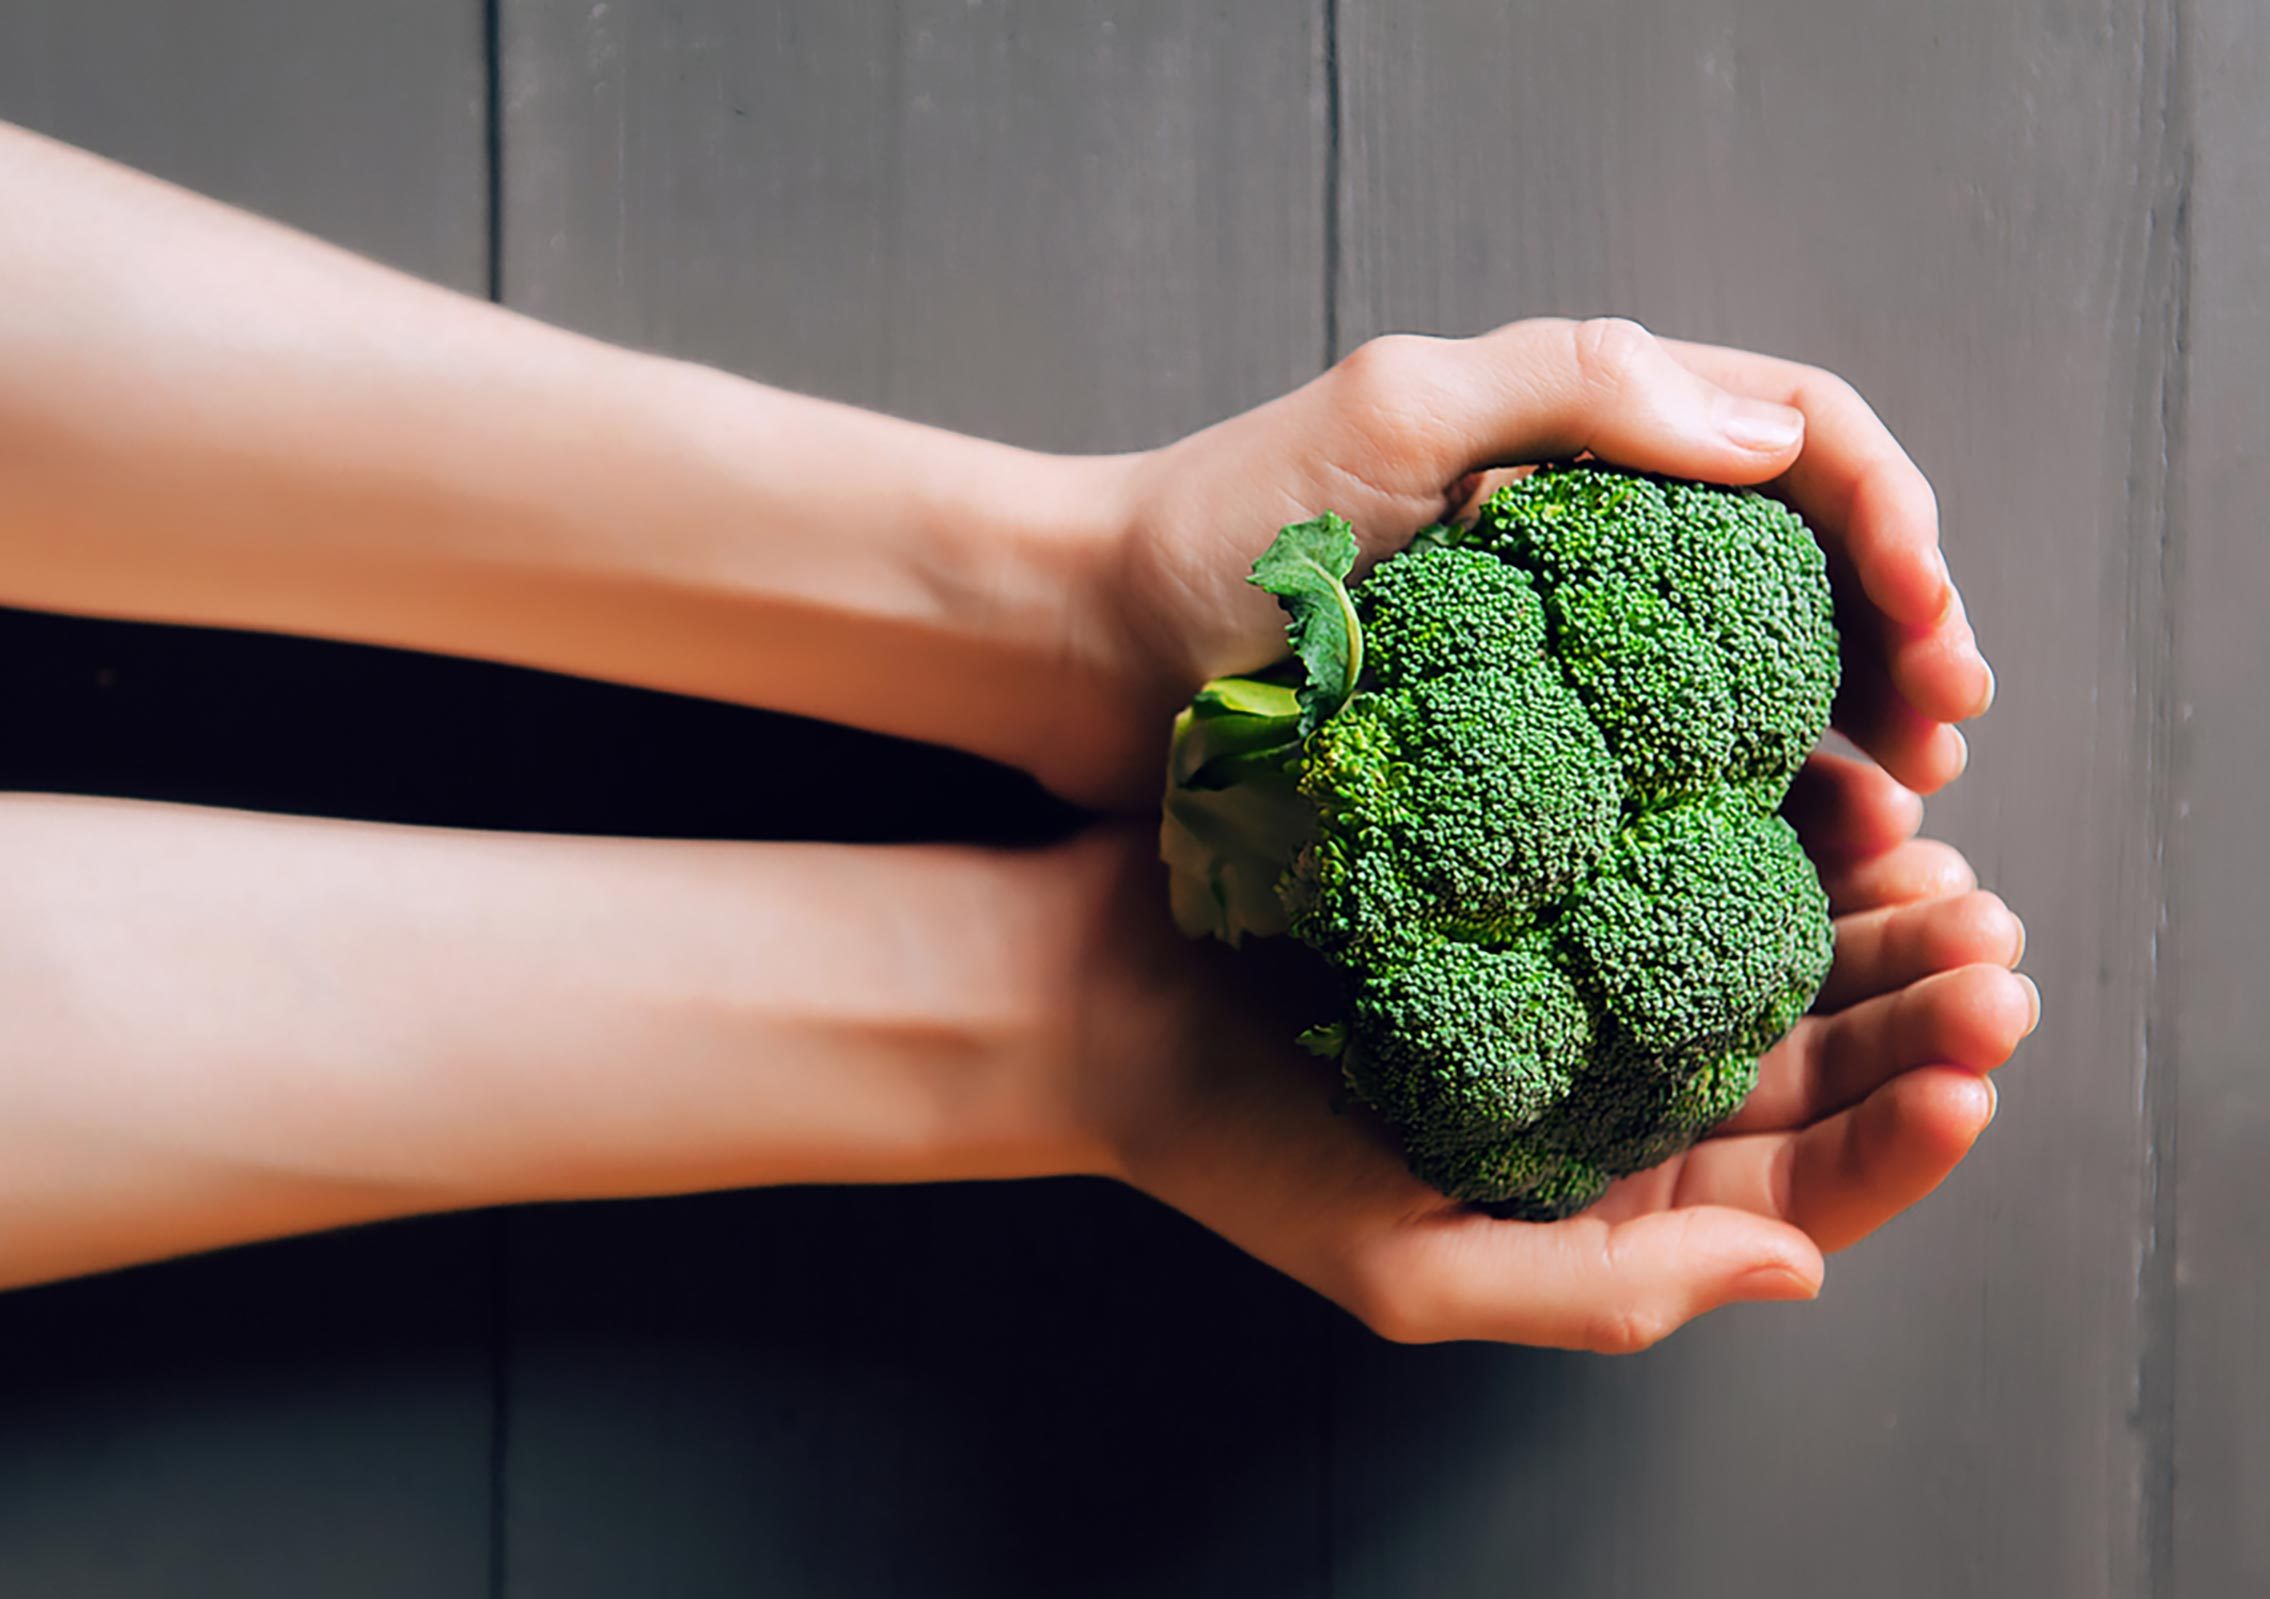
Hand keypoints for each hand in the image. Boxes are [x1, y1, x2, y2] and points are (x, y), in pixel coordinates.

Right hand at [1064, 756, 2035, 1351]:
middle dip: (1920, 1013)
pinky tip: (1832, 794)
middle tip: (1990, 949)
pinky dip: (1774, 825)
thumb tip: (1797, 1268)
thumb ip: (1600, 1290)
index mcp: (1606, 1197)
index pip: (1797, 1191)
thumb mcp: (1410, 1266)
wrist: (1107, 995)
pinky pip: (1693, 843)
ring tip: (1939, 866)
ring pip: (1778, 949)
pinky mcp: (1551, 869)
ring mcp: (1591, 972)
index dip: (1903, 1136)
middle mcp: (1620, 1088)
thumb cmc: (1239, 1145)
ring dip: (1876, 917)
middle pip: (1815, 1064)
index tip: (1971, 1064)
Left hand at [1084, 318, 1989, 805]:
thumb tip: (1777, 434)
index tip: (1931, 629)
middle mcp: (1591, 536)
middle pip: (1806, 568)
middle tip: (1944, 742)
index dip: (1892, 525)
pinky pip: (1668, 771)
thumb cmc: (1215, 526)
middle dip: (1902, 640)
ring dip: (1849, 731)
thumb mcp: (1391, 414)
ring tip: (1897, 814)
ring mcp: (1558, 649)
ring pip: (1757, 676)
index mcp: (1583, 434)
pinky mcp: (1517, 749)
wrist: (1085, 654)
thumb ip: (1576, 388)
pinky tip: (1789, 861)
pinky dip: (1746, 808)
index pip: (1798, 444)